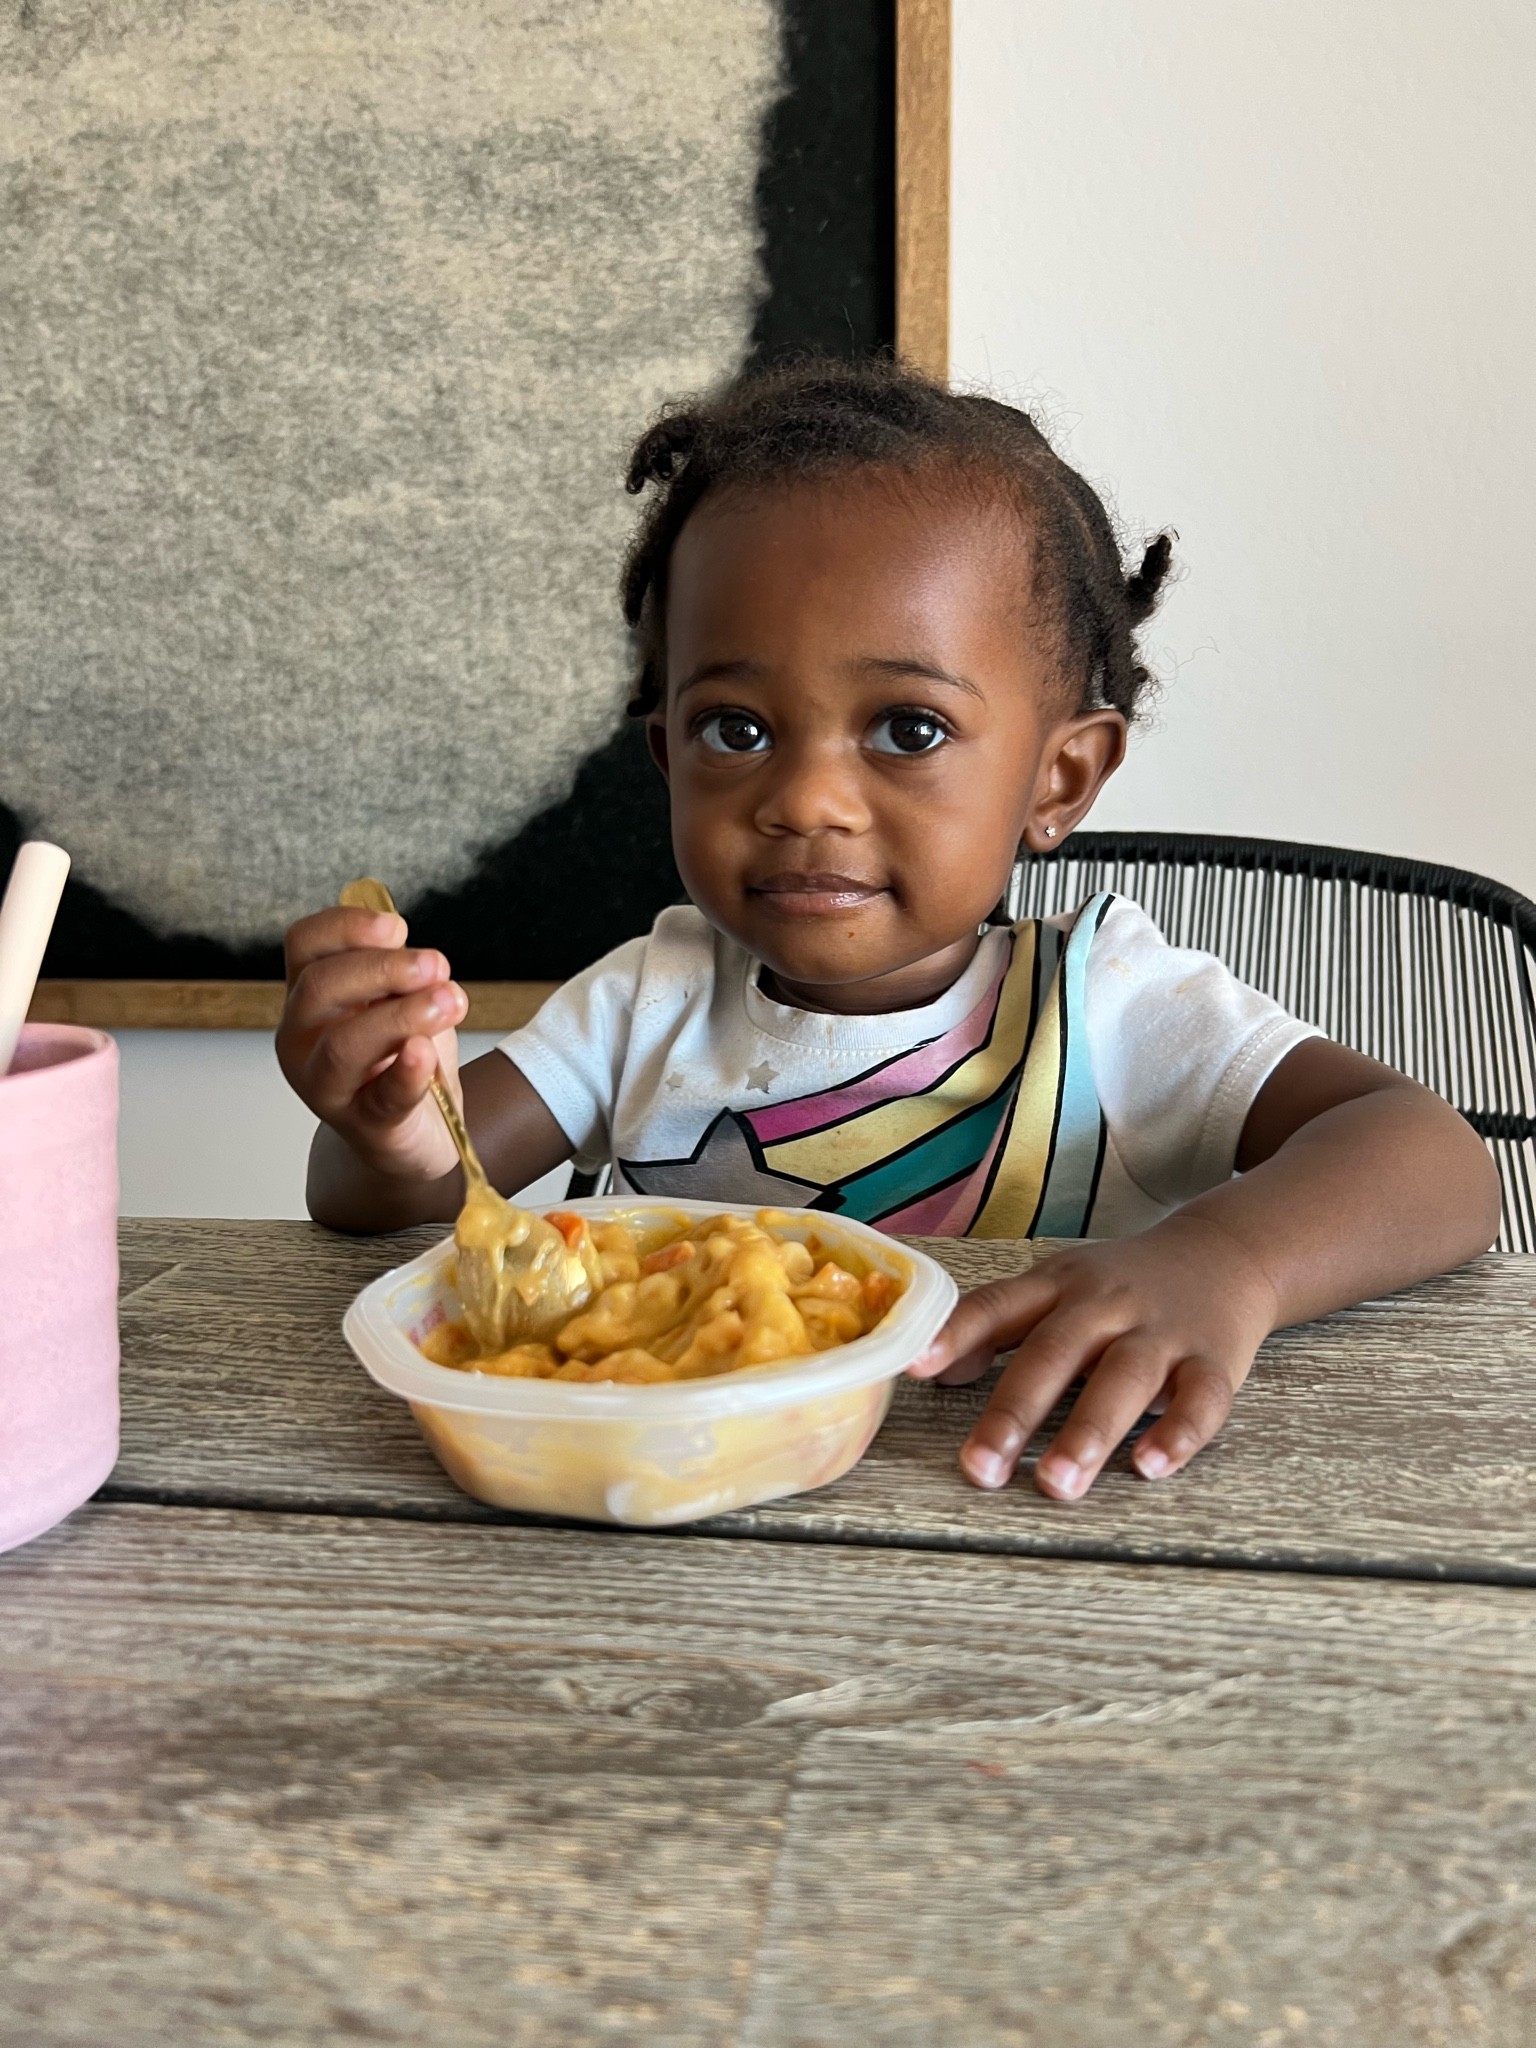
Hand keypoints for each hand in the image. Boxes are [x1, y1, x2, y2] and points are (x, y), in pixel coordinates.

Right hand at [277, 906, 468, 1182]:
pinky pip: (383, 1098)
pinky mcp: (364, 1125)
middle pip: (320, 988)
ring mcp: (325, 1086)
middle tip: (436, 965)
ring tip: (448, 1002)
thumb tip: (416, 953)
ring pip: (342, 1045)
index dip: (347, 927)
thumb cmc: (402, 1057)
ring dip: (400, 1015)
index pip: (305, 945)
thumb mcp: (403, 1000)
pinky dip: (406, 1073)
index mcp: (308, 996)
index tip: (397, 927)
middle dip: (383, 968)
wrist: (417, 1132)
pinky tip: (424, 1053)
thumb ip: (403, 973)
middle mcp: (303, 1038)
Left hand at [908, 1215, 1279, 1500]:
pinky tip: (1150, 1467)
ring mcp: (1162, 1332)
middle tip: (980, 1469)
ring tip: (1056, 1484)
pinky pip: (1201, 1399)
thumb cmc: (1122, 1285)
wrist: (1225, 1254)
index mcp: (1058, 1286)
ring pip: (1124, 1379)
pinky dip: (1178, 1433)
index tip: (915, 1368)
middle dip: (1015, 1413)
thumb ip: (995, 1327)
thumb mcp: (1056, 1289)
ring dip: (1088, 1432)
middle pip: (1055, 1353)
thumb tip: (929, 1370)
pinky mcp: (1215, 1361)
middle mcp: (1106, 1304)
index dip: (956, 1334)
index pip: (999, 1306)